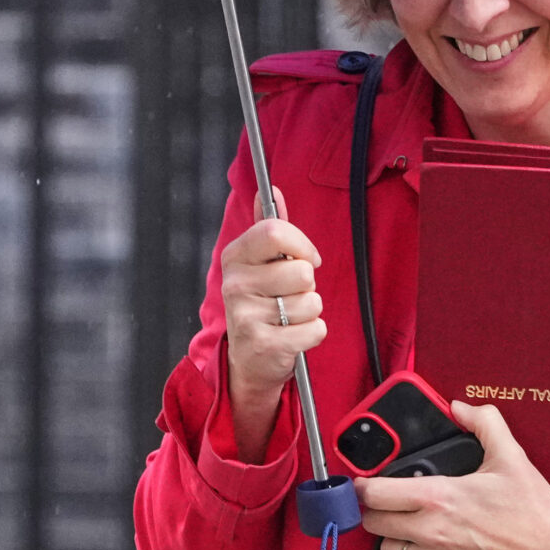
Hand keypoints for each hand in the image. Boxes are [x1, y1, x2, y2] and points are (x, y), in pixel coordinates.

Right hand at [219, 195, 324, 463]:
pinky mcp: (264, 345)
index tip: (308, 258)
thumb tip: (270, 188)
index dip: (301, 244)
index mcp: (235, 257)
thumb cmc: (261, 304)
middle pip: (299, 270)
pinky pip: (315, 329)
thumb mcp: (259, 264)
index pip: (274, 231)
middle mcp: (234, 284)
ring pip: (311, 301)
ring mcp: (245, 316)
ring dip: (310, 311)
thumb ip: (268, 228)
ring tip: (290, 317)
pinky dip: (313, 333)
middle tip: (290, 295)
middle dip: (308, 284)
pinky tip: (294, 336)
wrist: (248, 360)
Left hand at [357, 400, 549, 549]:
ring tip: (402, 525)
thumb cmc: (533, 512)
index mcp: (439, 497)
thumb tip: (462, 407)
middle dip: (373, 510)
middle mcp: (430, 531)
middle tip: (383, 501)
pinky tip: (418, 549)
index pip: (375, 494)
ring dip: (389, 536)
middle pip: (373, 523)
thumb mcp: (511, 456)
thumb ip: (484, 422)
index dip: (362, 486)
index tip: (363, 482)